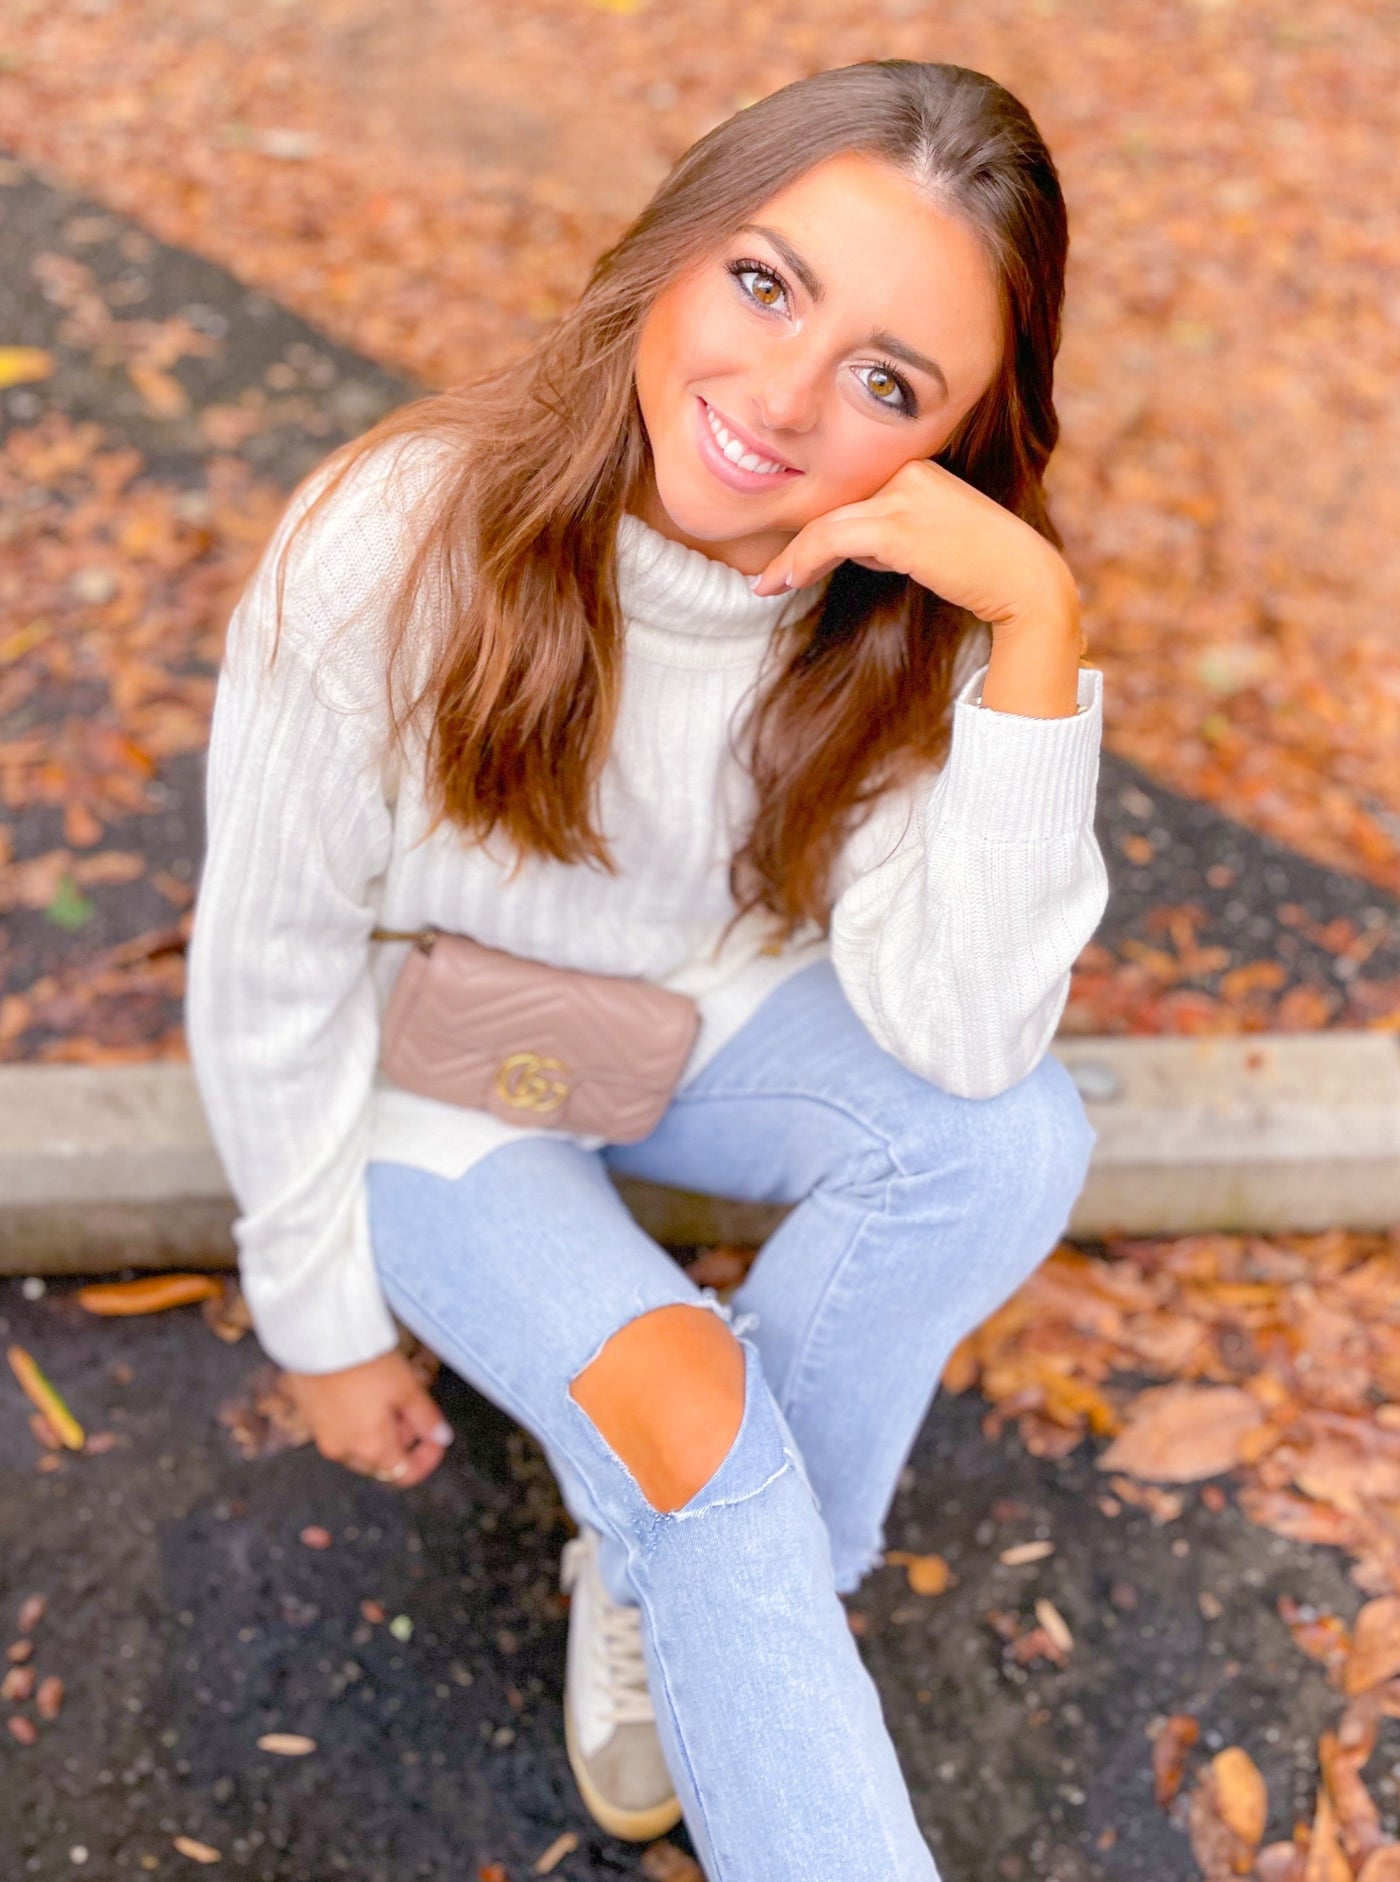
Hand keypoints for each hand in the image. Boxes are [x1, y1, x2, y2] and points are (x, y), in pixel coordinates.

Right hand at [283, 1349, 453, 1488]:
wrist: (319, 1338)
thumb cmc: (365, 1362)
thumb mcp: (406, 1387)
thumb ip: (426, 1418)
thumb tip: (441, 1437)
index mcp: (370, 1448)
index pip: (404, 1474)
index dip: (426, 1460)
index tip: (435, 1439)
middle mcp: (343, 1450)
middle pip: (381, 1462)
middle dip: (402, 1441)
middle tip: (411, 1409)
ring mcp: (323, 1436)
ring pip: (359, 1447)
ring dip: (379, 1432)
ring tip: (388, 1396)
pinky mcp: (309, 1418)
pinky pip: (340, 1431)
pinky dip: (357, 1423)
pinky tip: (364, 1393)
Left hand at [751, 456, 1082, 645]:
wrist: (1023, 582)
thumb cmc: (980, 570)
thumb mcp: (928, 539)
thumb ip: (889, 532)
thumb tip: (846, 549)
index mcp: (917, 466)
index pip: (852, 496)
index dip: (818, 530)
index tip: (790, 559)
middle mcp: (908, 469)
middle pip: (836, 506)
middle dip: (800, 544)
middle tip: (768, 576)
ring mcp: (903, 493)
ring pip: (826, 523)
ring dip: (791, 558)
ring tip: (766, 585)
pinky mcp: (898, 524)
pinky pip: (831, 539)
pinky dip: (801, 561)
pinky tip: (783, 582)